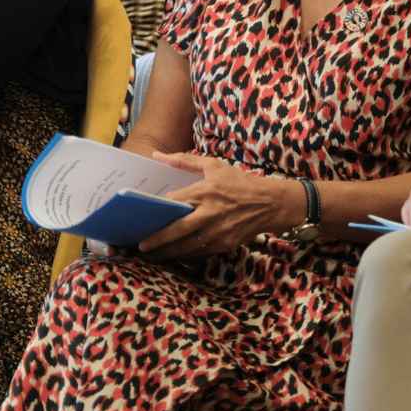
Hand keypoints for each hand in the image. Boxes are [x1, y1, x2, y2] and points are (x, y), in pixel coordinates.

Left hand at [136, 153, 292, 259]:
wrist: (270, 203)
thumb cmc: (239, 182)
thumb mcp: (213, 166)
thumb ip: (184, 160)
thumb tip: (157, 155)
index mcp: (205, 191)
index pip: (174, 203)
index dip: (157, 210)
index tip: (142, 215)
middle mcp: (209, 213)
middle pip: (176, 230)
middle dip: (157, 240)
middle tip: (141, 246)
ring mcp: (217, 231)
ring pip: (186, 246)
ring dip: (167, 252)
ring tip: (152, 255)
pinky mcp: (224, 244)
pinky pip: (199, 252)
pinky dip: (185, 255)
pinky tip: (174, 255)